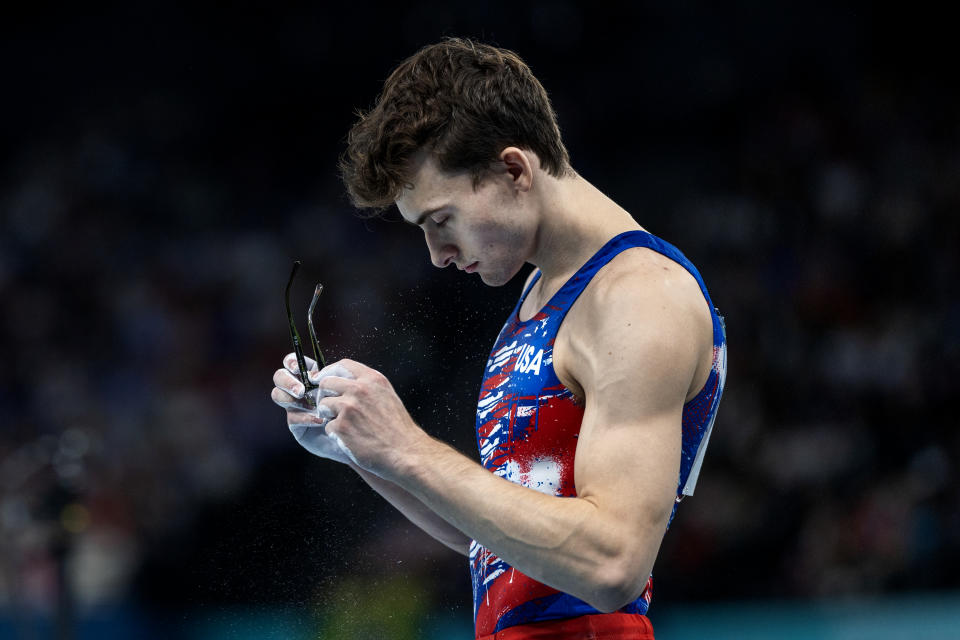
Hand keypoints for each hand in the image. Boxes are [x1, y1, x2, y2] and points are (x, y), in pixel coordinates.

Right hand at [271, 353, 355, 463]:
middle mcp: (300, 389)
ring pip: (278, 395)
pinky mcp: (296, 425)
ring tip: (309, 404)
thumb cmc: (355, 408)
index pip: (293, 362)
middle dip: (287, 381)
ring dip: (290, 398)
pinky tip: (320, 420)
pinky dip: (306, 417)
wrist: (358, 434)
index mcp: (311, 376)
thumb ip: (335, 377)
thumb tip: (323, 373)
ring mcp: (295, 406)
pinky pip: (292, 417)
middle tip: (301, 391)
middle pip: (280, 376)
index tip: (298, 368)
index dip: (291, 362)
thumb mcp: (348, 388)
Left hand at [312, 359, 428, 480]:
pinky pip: (327, 426)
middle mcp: (359, 389)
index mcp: (372, 380)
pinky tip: (350, 438)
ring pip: (323, 405)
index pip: (343, 365)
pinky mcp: (342, 426)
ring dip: (329, 416)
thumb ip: (368, 386)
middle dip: (324, 394)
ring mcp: (349, 407)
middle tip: (329, 406)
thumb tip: (345, 383)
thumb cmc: (397, 428)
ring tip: (344, 425)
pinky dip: (335, 434)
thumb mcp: (387, 396)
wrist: (405, 451)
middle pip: (326, 383)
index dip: (329, 371)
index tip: (321, 378)